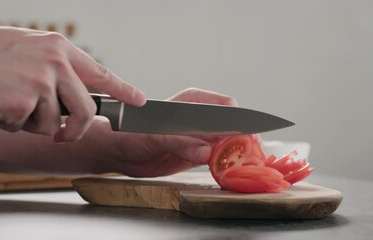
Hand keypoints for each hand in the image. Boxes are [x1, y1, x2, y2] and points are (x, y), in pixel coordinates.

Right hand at [0, 19, 145, 141]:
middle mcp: (56, 63)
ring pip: (54, 123)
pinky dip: (11, 124)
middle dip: (76, 128)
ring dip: (32, 123)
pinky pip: (27, 128)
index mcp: (59, 48)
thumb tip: (72, 94)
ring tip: (8, 101)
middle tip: (63, 135)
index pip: (101, 73)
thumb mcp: (28, 49)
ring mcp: (42, 82)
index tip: (139, 101)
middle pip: (86, 109)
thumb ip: (54, 69)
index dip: (124, 89)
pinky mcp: (24, 102)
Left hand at [97, 88, 237, 176]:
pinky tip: (233, 171)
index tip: (249, 136)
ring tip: (247, 166)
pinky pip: (218, 158)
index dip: (240, 119)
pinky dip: (226, 164)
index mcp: (192, 102)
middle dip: (244, 139)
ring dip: (238, 154)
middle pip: (232, 125)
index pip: (225, 106)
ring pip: (228, 142)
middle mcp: (201, 117)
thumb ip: (181, 143)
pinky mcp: (197, 153)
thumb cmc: (132, 135)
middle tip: (252, 155)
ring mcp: (201, 136)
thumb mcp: (155, 137)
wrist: (121, 152)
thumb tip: (207, 152)